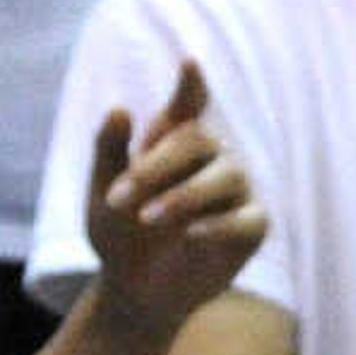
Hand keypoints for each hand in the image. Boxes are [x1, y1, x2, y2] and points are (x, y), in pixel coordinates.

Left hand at [81, 59, 268, 350]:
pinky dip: (218, 223)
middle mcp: (213, 159)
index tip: (189, 62)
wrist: (134, 292)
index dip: (191, 86)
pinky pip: (247, 217)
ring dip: (183, 195)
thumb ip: (109, 152)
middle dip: (156, 167)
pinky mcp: (252, 227)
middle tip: (117, 198)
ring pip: (226, 176)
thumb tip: (120, 108)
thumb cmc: (120, 236)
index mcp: (176, 143)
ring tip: (148, 219)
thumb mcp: (102, 195)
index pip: (189, 105)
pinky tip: (189, 234)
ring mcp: (237, 191)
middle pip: (198, 140)